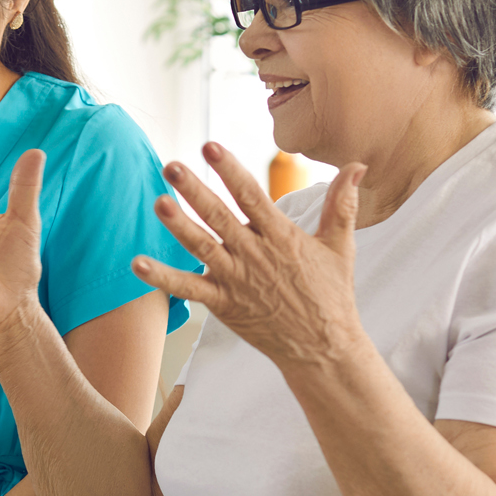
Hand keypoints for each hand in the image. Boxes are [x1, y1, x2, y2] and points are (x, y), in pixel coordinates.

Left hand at [131, 142, 367, 365]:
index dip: (230, 171)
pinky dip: (163, 278)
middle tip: (171, 166)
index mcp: (281, 237)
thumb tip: (357, 166)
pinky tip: (138, 263)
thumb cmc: (332, 295)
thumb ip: (343, 204)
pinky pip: (189, 288)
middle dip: (195, 190)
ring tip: (158, 202)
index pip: (252, 196)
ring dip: (178, 225)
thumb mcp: (340, 247)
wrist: (323, 348)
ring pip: (202, 247)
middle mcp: (254, 255)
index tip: (210, 147)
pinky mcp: (223, 304)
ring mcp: (236, 280)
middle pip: (219, 217)